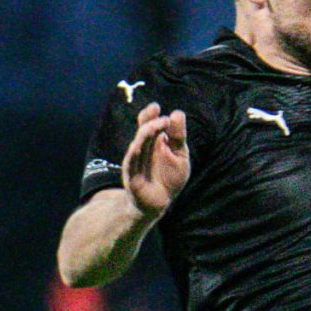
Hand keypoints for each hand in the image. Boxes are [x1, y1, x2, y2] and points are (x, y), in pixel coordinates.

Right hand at [123, 102, 188, 216]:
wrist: (159, 203)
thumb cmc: (169, 178)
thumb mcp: (180, 155)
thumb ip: (178, 136)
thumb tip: (177, 113)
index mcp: (152, 142)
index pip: (148, 123)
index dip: (150, 114)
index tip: (156, 107)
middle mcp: (141, 148)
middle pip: (143, 131)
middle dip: (151, 122)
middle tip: (164, 119)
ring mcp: (135, 161)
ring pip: (137, 144)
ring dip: (145, 134)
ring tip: (156, 127)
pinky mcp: (131, 175)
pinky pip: (131, 162)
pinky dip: (134, 152)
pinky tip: (138, 145)